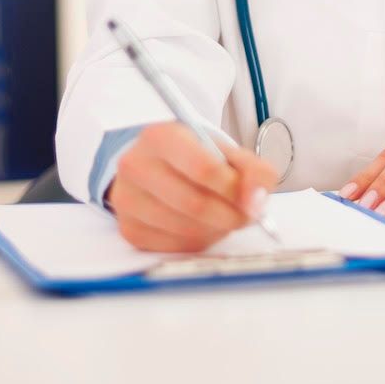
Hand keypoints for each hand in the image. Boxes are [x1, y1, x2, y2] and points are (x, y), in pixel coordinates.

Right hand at [106, 122, 278, 253]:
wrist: (156, 166)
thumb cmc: (195, 158)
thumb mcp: (227, 152)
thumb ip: (254, 171)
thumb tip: (257, 201)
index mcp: (161, 137)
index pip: (204, 169)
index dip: (234, 189)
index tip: (250, 198)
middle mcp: (136, 165)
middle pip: (195, 204)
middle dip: (230, 216)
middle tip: (245, 216)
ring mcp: (127, 199)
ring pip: (186, 229)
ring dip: (216, 230)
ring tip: (223, 218)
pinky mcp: (129, 229)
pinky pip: (174, 246)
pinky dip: (199, 241)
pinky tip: (203, 227)